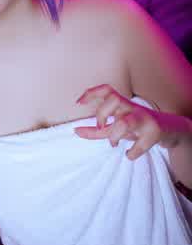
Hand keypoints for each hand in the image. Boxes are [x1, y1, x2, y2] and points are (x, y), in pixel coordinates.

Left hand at [73, 84, 191, 160]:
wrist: (169, 130)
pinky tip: (129, 154)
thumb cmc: (137, 126)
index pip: (107, 90)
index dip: (92, 93)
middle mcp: (133, 108)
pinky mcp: (154, 134)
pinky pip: (140, 145)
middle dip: (102, 115)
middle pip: (115, 100)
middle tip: (101, 127)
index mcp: (123, 104)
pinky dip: (131, 153)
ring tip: (114, 142)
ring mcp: (144, 120)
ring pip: (126, 121)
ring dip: (115, 134)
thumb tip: (75, 132)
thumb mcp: (116, 126)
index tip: (79, 103)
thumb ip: (96, 130)